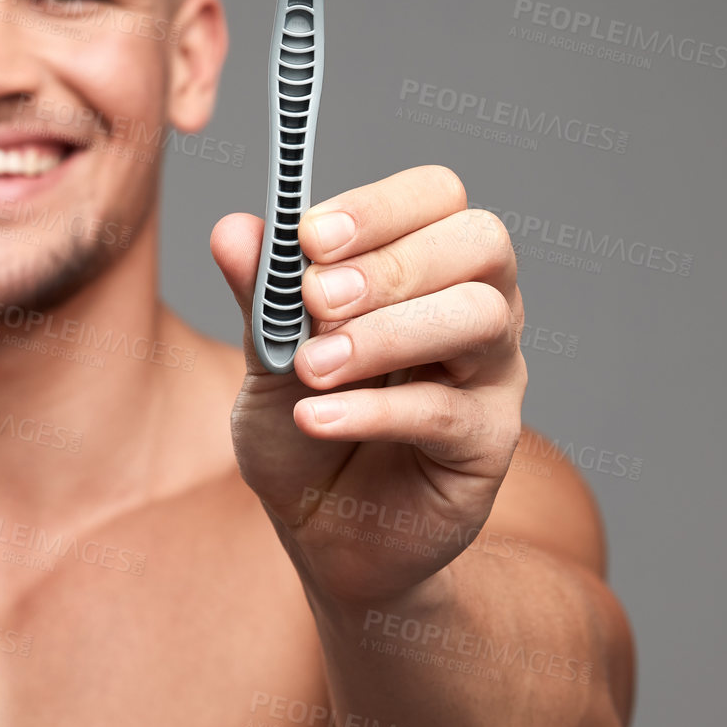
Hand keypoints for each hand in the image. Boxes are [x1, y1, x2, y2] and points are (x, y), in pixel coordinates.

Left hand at [210, 166, 526, 606]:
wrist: (321, 529)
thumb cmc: (302, 426)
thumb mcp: (268, 354)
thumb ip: (261, 294)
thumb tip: (234, 229)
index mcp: (425, 265)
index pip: (437, 196)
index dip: (380, 205)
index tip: (310, 236)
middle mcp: (476, 306)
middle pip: (481, 242)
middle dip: (391, 262)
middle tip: (315, 297)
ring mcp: (492, 376)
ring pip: (479, 318)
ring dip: (386, 333)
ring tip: (312, 364)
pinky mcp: (487, 445)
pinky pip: (445, 412)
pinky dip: (371, 410)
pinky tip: (314, 417)